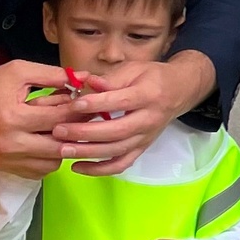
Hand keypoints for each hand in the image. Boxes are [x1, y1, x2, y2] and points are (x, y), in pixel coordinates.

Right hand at [0, 61, 77, 178]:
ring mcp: (6, 159)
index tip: (90, 104)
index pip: (59, 119)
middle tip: (84, 121)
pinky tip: (49, 143)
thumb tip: (83, 78)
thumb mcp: (18, 71)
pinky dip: (48, 160)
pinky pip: (38, 171)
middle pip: (59, 146)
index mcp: (13, 117)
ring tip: (65, 132)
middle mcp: (9, 143)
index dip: (79, 111)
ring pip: (52, 163)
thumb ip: (52, 74)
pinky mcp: (3, 167)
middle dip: (76, 132)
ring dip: (64, 149)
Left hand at [51, 52, 217, 175]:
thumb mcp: (133, 69)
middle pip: (117, 131)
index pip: (121, 102)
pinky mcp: (142, 148)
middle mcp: (149, 119)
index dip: (97, 104)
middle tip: (59, 130)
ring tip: (62, 149)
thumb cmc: (151, 77)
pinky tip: (76, 167)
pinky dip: (99, 170)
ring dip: (88, 152)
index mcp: (148, 95)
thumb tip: (86, 84)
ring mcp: (146, 137)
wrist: (179, 91)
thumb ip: (110, 79)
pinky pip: (121, 164)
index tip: (74, 105)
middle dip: (86, 133)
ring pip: (117, 150)